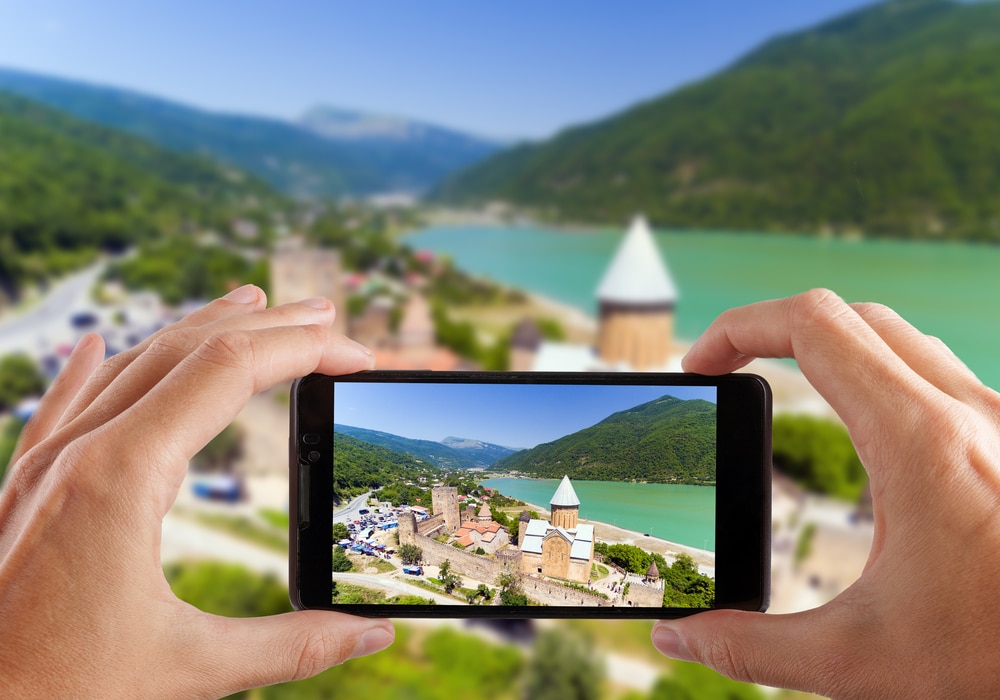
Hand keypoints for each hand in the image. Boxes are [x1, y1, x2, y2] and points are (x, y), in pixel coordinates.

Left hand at [0, 285, 394, 698]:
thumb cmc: (54, 694)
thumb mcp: (188, 672)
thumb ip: (292, 646)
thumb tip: (373, 633)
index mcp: (121, 476)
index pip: (231, 372)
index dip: (305, 351)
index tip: (357, 355)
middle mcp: (79, 451)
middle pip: (187, 351)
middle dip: (266, 327)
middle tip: (324, 316)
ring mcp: (44, 465)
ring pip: (129, 364)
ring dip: (197, 330)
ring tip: (247, 305)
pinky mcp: (24, 489)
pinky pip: (64, 402)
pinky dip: (94, 365)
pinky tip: (94, 342)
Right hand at [652, 289, 999, 697]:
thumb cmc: (999, 659)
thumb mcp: (861, 660)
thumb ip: (753, 647)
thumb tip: (679, 634)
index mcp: (920, 442)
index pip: (811, 326)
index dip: (738, 328)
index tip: (700, 366)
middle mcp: (969, 413)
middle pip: (850, 316)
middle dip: (772, 329)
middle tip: (726, 369)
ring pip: (899, 338)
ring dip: (829, 347)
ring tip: (780, 383)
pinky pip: (936, 372)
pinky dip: (878, 373)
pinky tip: (861, 426)